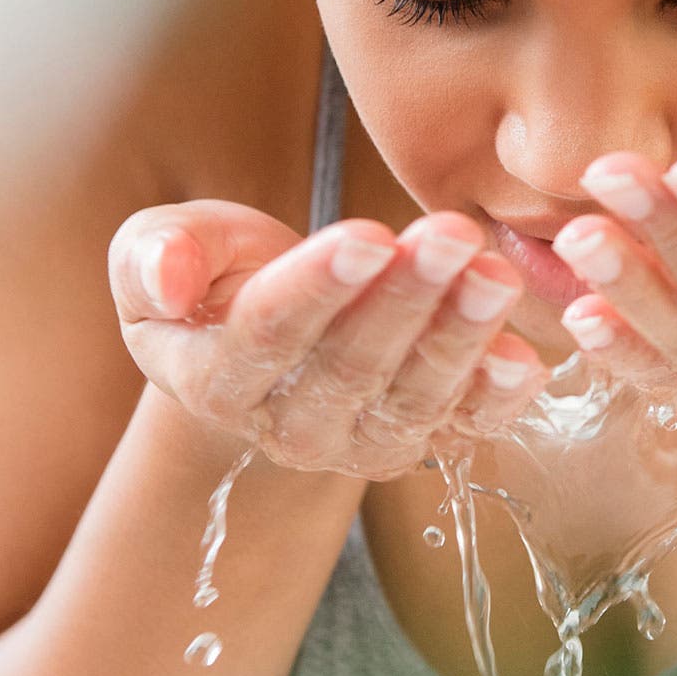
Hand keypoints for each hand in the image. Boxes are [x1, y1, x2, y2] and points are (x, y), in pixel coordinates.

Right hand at [107, 202, 545, 478]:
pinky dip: (497, 397)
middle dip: (406, 299)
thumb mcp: (161, 248)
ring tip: (494, 275)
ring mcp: (360, 440)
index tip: (369, 234)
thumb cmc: (213, 274)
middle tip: (452, 236)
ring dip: (460, 335)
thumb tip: (165, 278)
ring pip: (413, 396)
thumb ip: (152, 257)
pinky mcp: (422, 437)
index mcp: (215, 378)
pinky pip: (464, 427)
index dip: (318, 287)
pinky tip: (524, 358)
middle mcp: (289, 426)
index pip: (267, 335)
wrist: (266, 324)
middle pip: (351, 367)